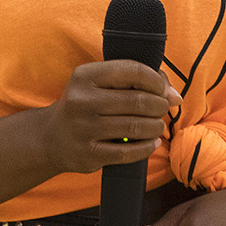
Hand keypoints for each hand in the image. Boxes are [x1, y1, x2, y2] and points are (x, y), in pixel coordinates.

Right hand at [34, 61, 176, 174]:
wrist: (51, 138)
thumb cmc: (86, 105)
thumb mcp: (99, 84)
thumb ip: (135, 80)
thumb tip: (174, 95)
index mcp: (85, 76)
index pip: (133, 71)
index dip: (156, 81)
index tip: (164, 90)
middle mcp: (82, 101)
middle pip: (139, 101)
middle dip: (159, 105)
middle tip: (161, 109)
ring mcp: (84, 129)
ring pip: (137, 127)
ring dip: (156, 126)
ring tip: (156, 125)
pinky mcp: (89, 154)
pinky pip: (129, 152)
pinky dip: (147, 147)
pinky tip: (151, 142)